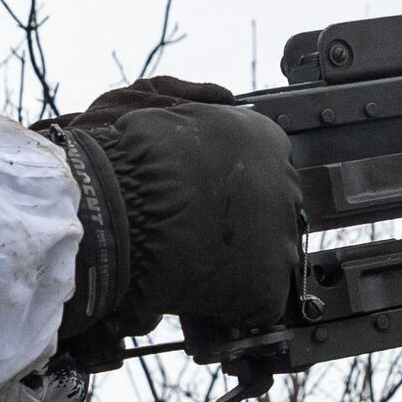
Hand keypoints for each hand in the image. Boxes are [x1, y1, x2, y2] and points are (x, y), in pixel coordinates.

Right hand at [50, 79, 300, 368]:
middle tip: (197, 234)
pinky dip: (229, 301)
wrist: (116, 208)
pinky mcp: (268, 287)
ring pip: (268, 256)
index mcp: (265, 139)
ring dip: (235, 262)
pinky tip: (198, 291)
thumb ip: (193, 102)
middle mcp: (285, 186)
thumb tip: (224, 100)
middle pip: (271, 211)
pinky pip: (256, 301)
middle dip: (238, 224)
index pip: (263, 168)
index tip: (205, 199)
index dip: (230, 187)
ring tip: (193, 265)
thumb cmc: (128, 156)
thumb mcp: (156, 101)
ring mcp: (281, 239)